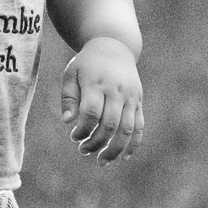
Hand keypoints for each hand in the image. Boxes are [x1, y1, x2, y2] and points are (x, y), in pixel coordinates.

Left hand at [59, 37, 143, 162]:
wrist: (115, 46)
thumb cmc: (87, 63)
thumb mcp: (71, 73)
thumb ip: (68, 97)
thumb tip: (68, 121)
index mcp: (97, 83)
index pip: (91, 113)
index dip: (82, 130)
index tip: (74, 137)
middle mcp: (117, 91)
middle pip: (110, 124)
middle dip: (96, 142)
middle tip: (83, 151)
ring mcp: (130, 97)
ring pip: (127, 130)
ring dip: (114, 149)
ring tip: (101, 161)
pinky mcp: (138, 102)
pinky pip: (139, 126)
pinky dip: (133, 144)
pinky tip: (124, 157)